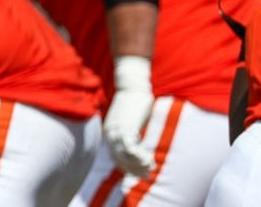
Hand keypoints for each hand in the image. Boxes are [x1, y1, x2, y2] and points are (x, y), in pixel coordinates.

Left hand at [103, 56, 155, 176]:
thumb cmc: (134, 101)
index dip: (128, 167)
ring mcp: (116, 131)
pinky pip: (130, 148)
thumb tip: (138, 142)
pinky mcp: (125, 127)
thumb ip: (131, 132)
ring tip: (151, 166)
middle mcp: (109, 133)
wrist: (132, 85)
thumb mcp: (130, 120)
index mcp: (109, 132)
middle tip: (148, 174)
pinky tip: (150, 160)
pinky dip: (139, 157)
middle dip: (134, 169)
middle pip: (119, 159)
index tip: (141, 173)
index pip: (116, 157)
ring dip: (138, 165)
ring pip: (124, 157)